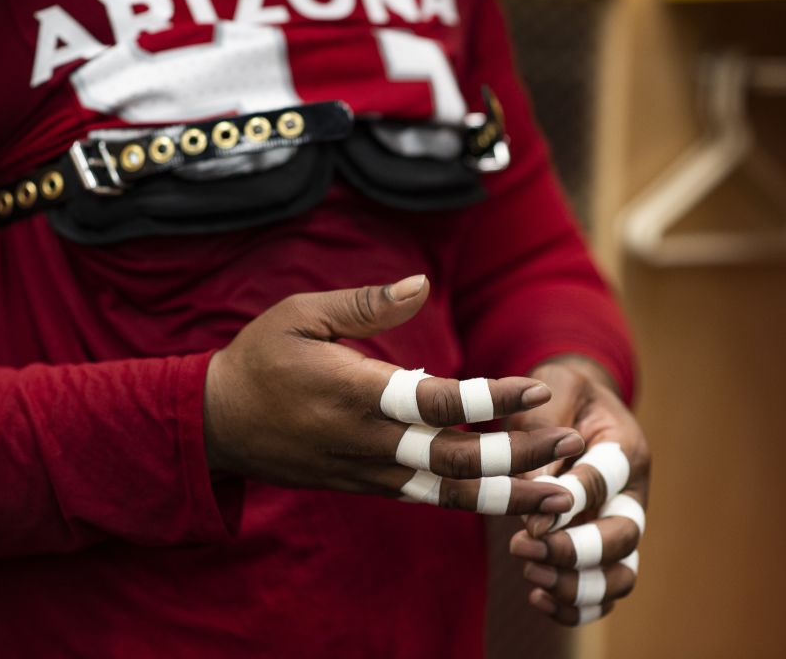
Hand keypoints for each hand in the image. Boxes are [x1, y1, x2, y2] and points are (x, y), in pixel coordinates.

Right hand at [204, 275, 587, 514]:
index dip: (491, 398)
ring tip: (560, 494)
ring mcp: (368, 472)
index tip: (537, 388)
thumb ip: (365, 303)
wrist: (214, 425)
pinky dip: (472, 502)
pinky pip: (427, 499)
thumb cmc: (259, 360)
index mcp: (355, 394)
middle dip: (518, 456)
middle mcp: (367, 442)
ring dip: (507, 494)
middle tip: (571, 445)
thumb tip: (421, 284)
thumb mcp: (300, 314)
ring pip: (447, 492)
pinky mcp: (367, 487)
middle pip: (455, 459)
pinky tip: (511, 499)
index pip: (436, 403)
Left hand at [507, 356, 651, 625]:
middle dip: (575, 551)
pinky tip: (537, 596)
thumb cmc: (559, 396)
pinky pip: (603, 593)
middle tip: (522, 547)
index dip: (568, 504)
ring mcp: (622, 525)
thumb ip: (541, 440)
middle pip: (624, 538)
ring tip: (531, 574)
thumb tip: (533, 503)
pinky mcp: (606, 551)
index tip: (528, 522)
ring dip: (576, 584)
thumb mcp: (549, 397)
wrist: (574, 404)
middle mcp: (632, 493)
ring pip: (621, 575)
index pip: (604, 482)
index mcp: (625, 447)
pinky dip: (576, 607)